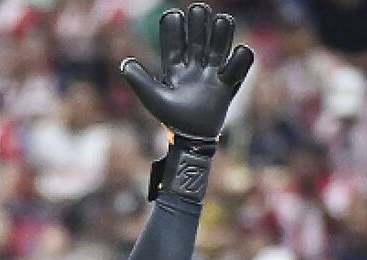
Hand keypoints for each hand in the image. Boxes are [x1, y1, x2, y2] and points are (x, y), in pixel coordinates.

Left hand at [120, 2, 253, 141]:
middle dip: (199, 21)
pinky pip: (240, 64)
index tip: (172, 15)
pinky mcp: (228, 83)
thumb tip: (125, 63)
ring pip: (220, 44)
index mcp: (175, 67)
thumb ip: (140, 81)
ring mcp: (213, 73)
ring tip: (221, 21)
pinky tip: (236, 54)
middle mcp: (195, 65)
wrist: (192, 140)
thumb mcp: (154, 99)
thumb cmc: (172, 118)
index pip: (174, 41)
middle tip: (199, 9)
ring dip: (222, 32)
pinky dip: (241, 57)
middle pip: (199, 36)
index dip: (173, 27)